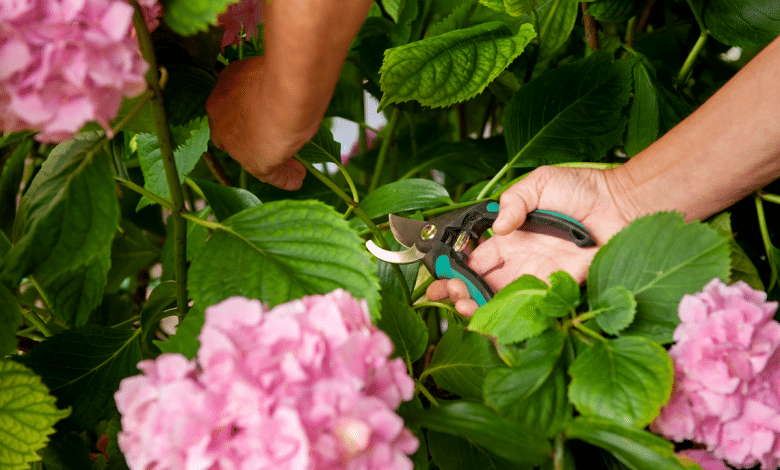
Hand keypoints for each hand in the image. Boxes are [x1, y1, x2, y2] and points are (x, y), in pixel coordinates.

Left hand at [206, 56, 315, 189]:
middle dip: (255, 139)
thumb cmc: (279, 73)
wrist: (286, 90)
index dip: (246, 115)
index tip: (262, 117)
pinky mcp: (255, 162)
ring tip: (296, 168)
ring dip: (276, 161)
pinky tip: (296, 180)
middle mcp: (221, 120)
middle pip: (237, 135)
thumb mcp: (263, 71)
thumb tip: (275, 84)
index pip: (228, 111)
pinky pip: (269, 174)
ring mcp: (236, 144)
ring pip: (255, 155)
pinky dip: (284, 178)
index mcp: (221, 94)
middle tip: (274, 143)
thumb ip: (262, 81)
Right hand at [426, 166, 642, 315]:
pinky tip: (497, 322)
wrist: (623, 202)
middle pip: (483, 285)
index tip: (437, 281)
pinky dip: (515, 318)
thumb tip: (497, 227)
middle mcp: (521, 261)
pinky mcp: (562, 287)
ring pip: (503, 301)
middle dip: (461, 294)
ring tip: (465, 310)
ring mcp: (540, 276)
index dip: (454, 271)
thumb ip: (513, 201)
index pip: (473, 260)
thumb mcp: (539, 182)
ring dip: (482, 309)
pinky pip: (536, 307)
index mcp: (509, 238)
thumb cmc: (583, 189)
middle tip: (451, 297)